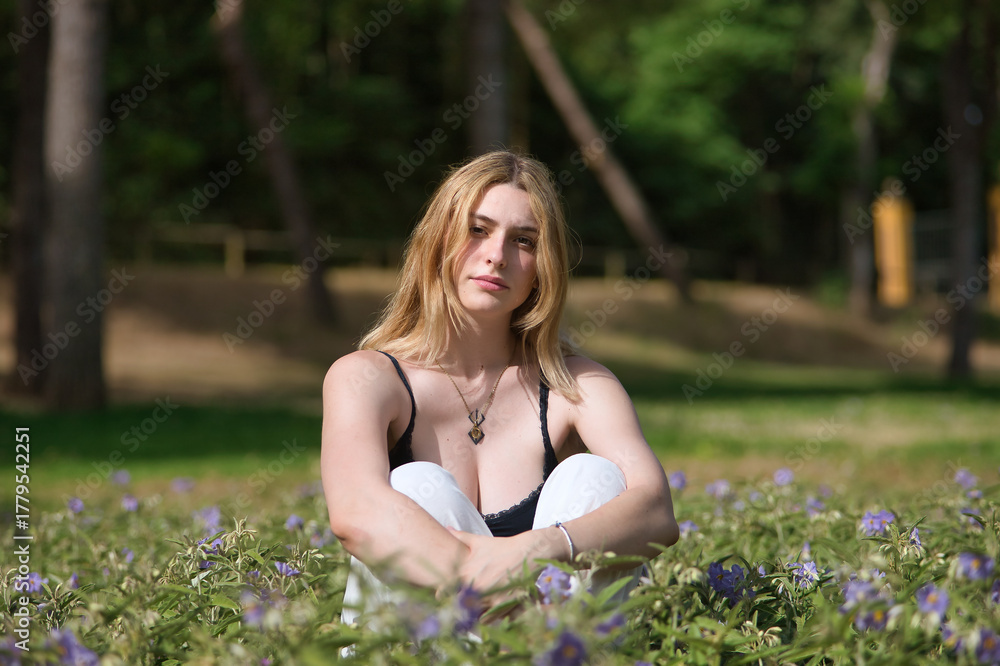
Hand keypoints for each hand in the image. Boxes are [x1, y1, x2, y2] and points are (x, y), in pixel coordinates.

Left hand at [449, 526, 565, 608]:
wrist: (528, 552)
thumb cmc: (502, 547)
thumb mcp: (479, 541)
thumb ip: (461, 537)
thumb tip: (447, 528)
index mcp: (466, 573)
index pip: (444, 591)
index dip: (443, 594)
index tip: (446, 594)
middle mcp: (476, 587)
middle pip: (457, 606)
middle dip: (458, 606)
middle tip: (462, 603)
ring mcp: (489, 598)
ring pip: (472, 615)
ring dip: (472, 613)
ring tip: (476, 606)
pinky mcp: (503, 606)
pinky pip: (488, 619)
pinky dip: (487, 617)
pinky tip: (489, 609)